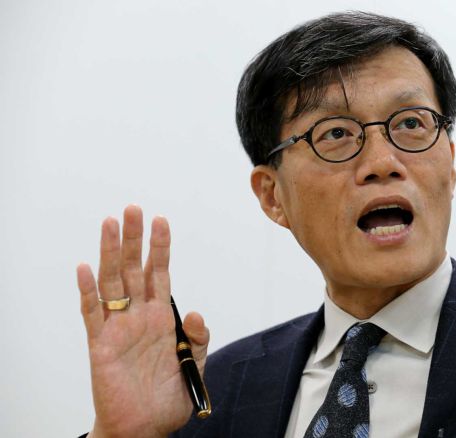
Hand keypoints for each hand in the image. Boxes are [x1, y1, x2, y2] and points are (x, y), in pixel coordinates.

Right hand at [77, 205, 209, 437]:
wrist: (146, 428)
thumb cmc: (167, 398)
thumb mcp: (195, 364)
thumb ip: (198, 338)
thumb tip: (195, 313)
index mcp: (161, 318)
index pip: (160, 273)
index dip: (161, 248)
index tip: (162, 220)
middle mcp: (138, 316)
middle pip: (134, 269)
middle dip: (134, 239)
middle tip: (133, 208)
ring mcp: (118, 328)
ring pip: (112, 282)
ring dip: (111, 253)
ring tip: (110, 224)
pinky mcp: (101, 346)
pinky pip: (92, 314)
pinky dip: (87, 291)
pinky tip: (85, 268)